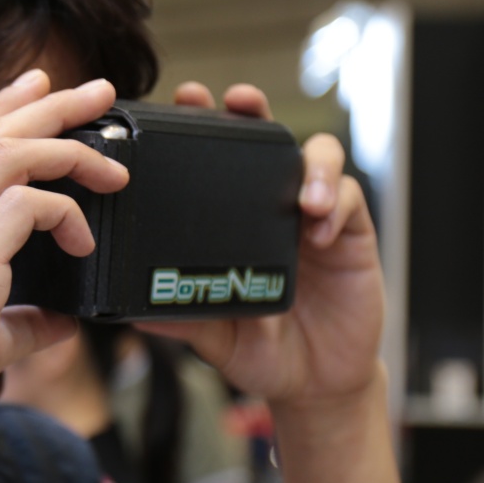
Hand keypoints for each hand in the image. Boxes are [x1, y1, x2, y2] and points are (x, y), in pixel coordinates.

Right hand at [0, 71, 128, 482]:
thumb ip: (16, 322)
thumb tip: (59, 318)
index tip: (36, 88)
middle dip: (47, 104)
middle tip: (96, 90)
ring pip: (7, 155)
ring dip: (67, 147)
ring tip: (112, 163)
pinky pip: (26, 207)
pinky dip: (64, 214)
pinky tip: (83, 242)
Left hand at [142, 82, 383, 409]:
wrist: (315, 383)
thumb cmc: (261, 351)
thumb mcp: (213, 337)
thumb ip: (181, 321)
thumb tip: (131, 314)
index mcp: (231, 221)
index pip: (214, 162)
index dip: (200, 127)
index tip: (182, 102)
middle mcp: (270, 208)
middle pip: (265, 138)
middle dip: (252, 109)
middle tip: (238, 100)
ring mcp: (312, 216)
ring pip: (318, 155)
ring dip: (310, 163)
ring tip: (301, 198)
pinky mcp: (352, 232)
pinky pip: (348, 199)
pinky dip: (335, 204)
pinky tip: (319, 231)